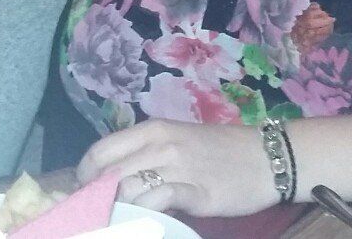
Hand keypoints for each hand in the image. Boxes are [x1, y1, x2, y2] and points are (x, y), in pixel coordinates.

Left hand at [76, 119, 278, 217]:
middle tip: (99, 213)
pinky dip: (144, 214)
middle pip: (110, 174)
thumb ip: (146, 153)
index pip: (100, 151)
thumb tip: (113, 176)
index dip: (84, 175)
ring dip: (118, 208)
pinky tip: (145, 221)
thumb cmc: (221, 150)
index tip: (85, 193)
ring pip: (128, 189)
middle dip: (98, 197)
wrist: (267, 157)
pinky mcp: (196, 192)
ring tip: (119, 219)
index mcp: (153, 129)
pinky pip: (157, 202)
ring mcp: (178, 167)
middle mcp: (161, 144)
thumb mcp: (178, 140)